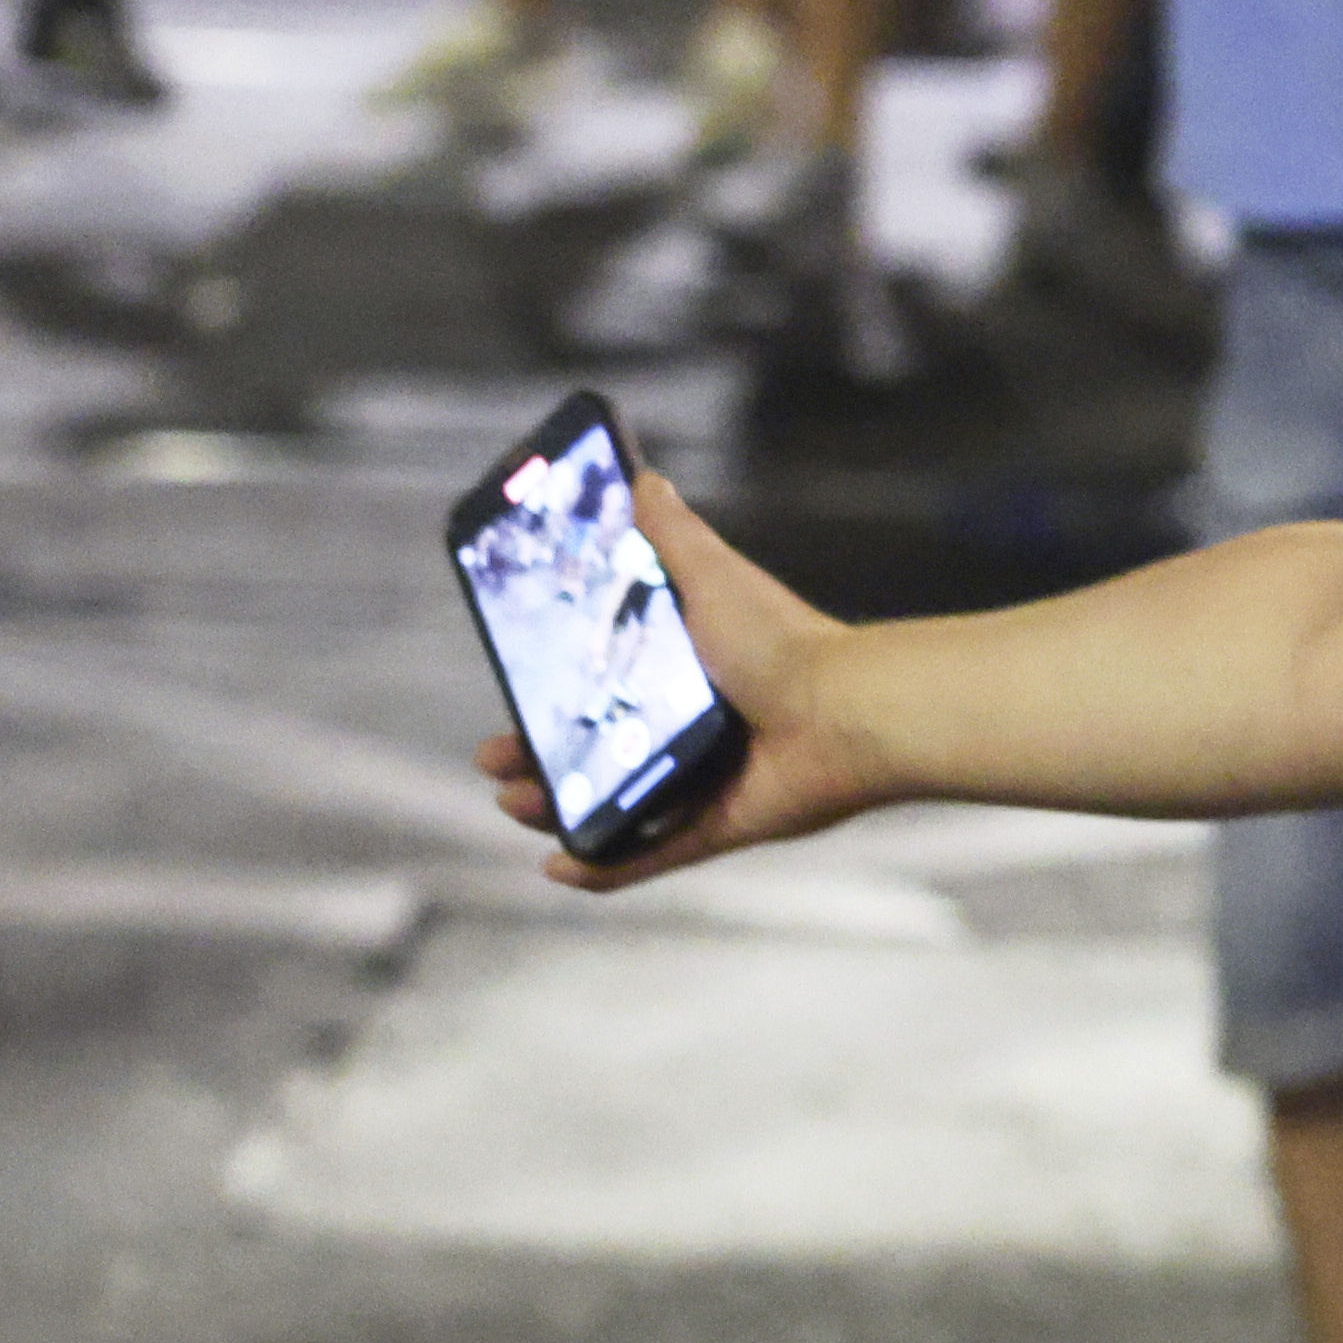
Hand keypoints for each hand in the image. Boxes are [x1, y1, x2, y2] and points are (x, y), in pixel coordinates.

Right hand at [481, 463, 892, 888]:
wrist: (848, 711)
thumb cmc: (783, 642)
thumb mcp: (714, 576)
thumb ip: (674, 534)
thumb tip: (645, 476)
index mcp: (682, 671)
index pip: (602, 684)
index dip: (551, 694)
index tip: (509, 693)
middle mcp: (689, 725)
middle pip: (596, 749)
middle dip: (537, 758)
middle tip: (494, 761)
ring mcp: (703, 779)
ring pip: (613, 804)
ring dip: (557, 811)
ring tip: (515, 804)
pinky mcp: (718, 825)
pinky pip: (652, 854)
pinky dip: (605, 867)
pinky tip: (559, 866)